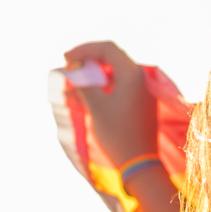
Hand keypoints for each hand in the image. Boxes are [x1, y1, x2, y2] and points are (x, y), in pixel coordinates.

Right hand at [63, 41, 160, 170]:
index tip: (67, 58)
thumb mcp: (96, 106)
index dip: (85, 49)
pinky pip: (121, 85)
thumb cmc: (117, 133)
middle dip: (89, 60)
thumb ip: (83, 83)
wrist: (140, 163)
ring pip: (116, 72)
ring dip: (95, 74)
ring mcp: (143, 90)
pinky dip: (104, 85)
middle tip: (69, 66)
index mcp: (133, 74)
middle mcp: (141, 78)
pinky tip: (88, 94)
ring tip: (75, 83)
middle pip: (113, 58)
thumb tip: (72, 70)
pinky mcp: (142, 102)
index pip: (108, 48)